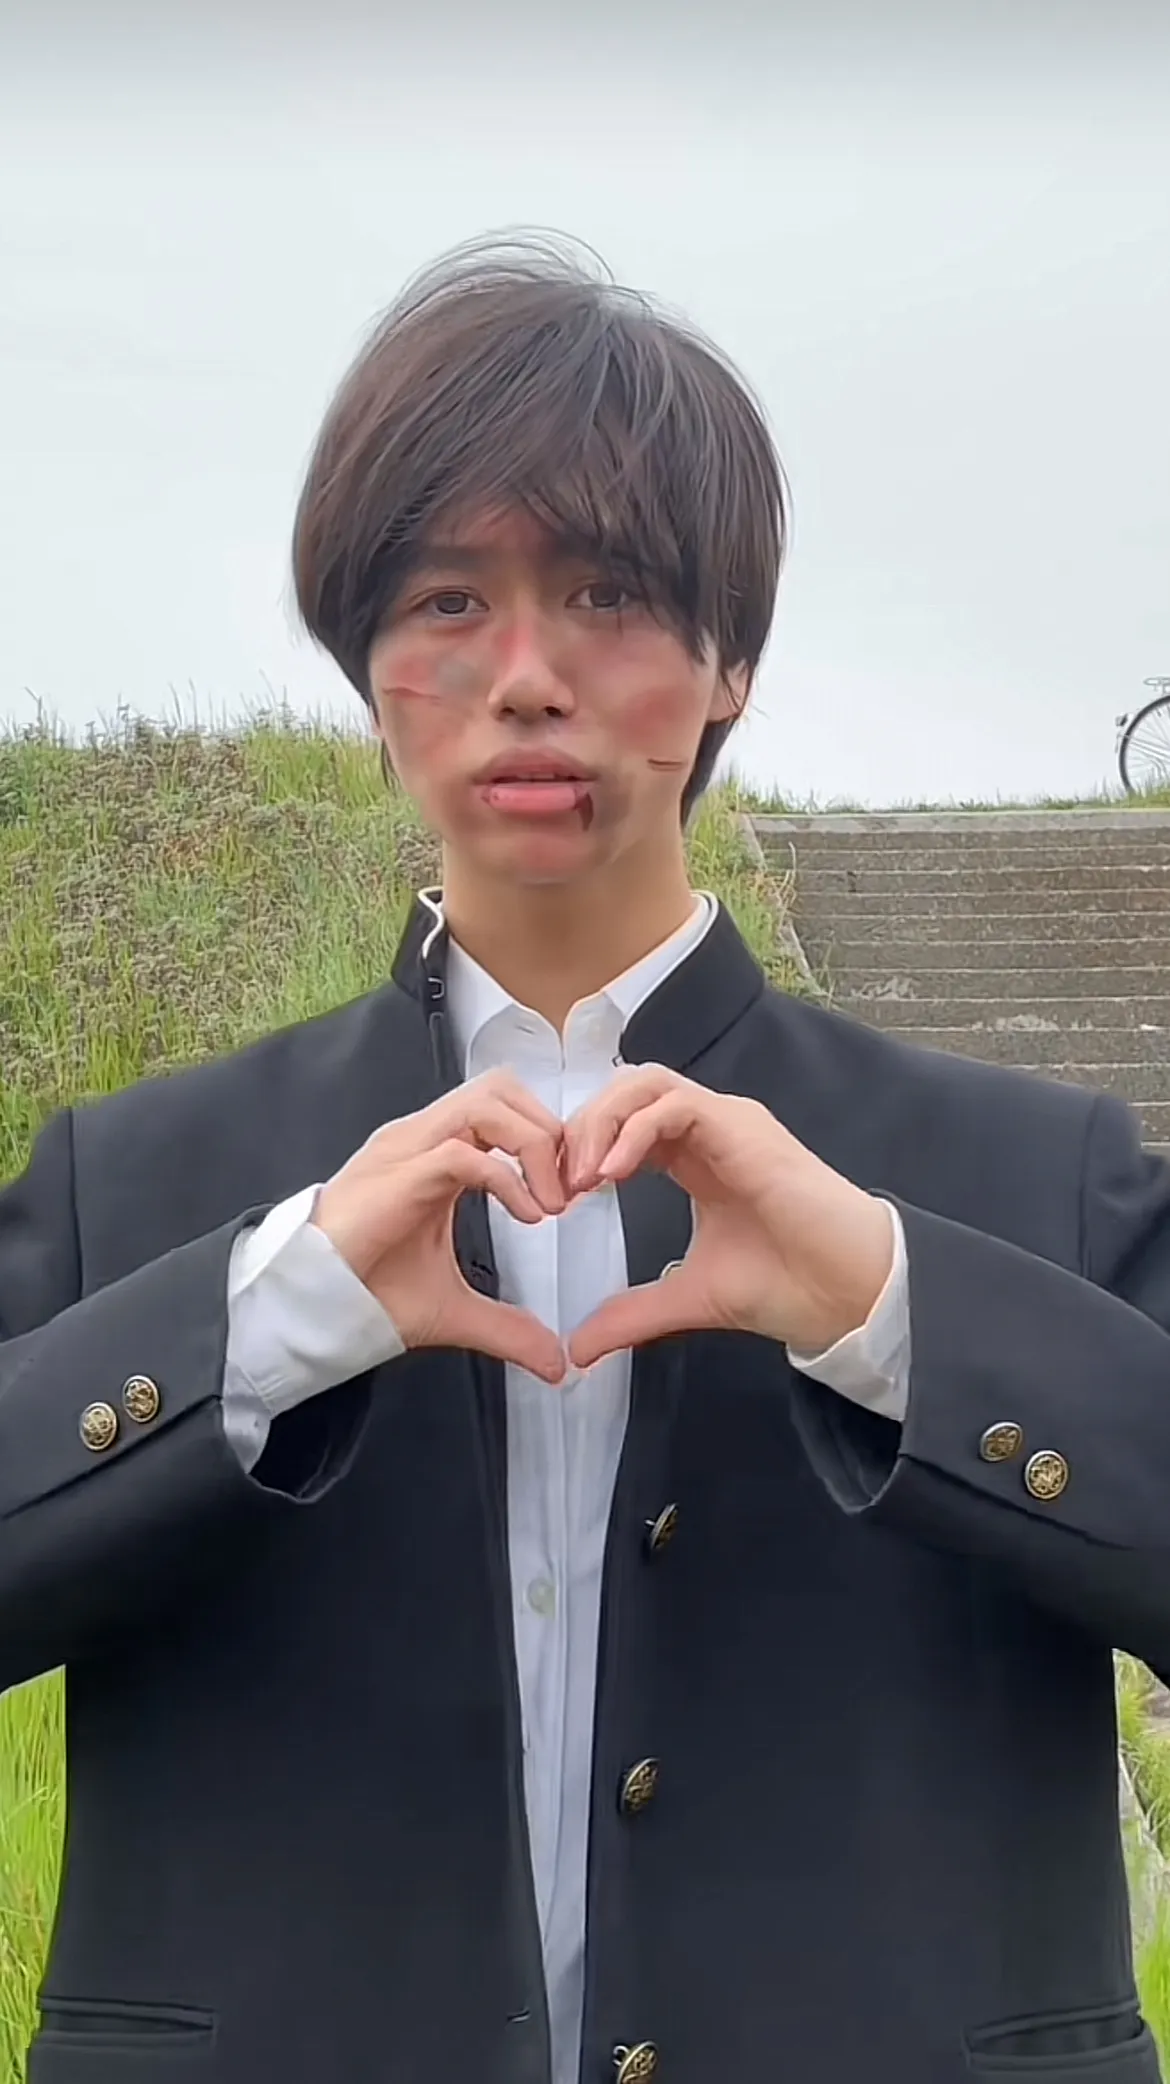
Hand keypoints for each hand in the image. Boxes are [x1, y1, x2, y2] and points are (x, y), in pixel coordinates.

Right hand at [312, 1071, 567, 1382]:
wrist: (309, 1307)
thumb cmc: (366, 1293)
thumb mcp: (453, 1312)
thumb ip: (506, 1327)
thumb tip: (555, 1363)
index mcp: (436, 1154)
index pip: (504, 1108)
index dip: (548, 1138)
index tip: (574, 1191)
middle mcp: (422, 1139)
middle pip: (502, 1087)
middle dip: (549, 1130)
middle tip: (571, 1188)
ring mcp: (408, 1151)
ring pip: (487, 1103)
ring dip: (534, 1146)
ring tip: (551, 1203)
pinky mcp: (399, 1176)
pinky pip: (465, 1153)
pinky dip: (508, 1179)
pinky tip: (529, 1217)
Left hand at [562, 1065, 894, 1367]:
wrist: (845, 1294)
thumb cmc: (786, 1286)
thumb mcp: (688, 1298)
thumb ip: (631, 1314)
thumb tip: (578, 1349)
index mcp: (695, 1158)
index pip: (624, 1123)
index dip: (584, 1149)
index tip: (560, 1197)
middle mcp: (709, 1130)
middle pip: (626, 1091)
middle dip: (583, 1128)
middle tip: (560, 1183)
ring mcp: (728, 1122)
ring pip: (646, 1083)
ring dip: (603, 1122)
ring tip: (582, 1176)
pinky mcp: (744, 1128)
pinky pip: (675, 1104)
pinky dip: (635, 1130)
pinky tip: (614, 1174)